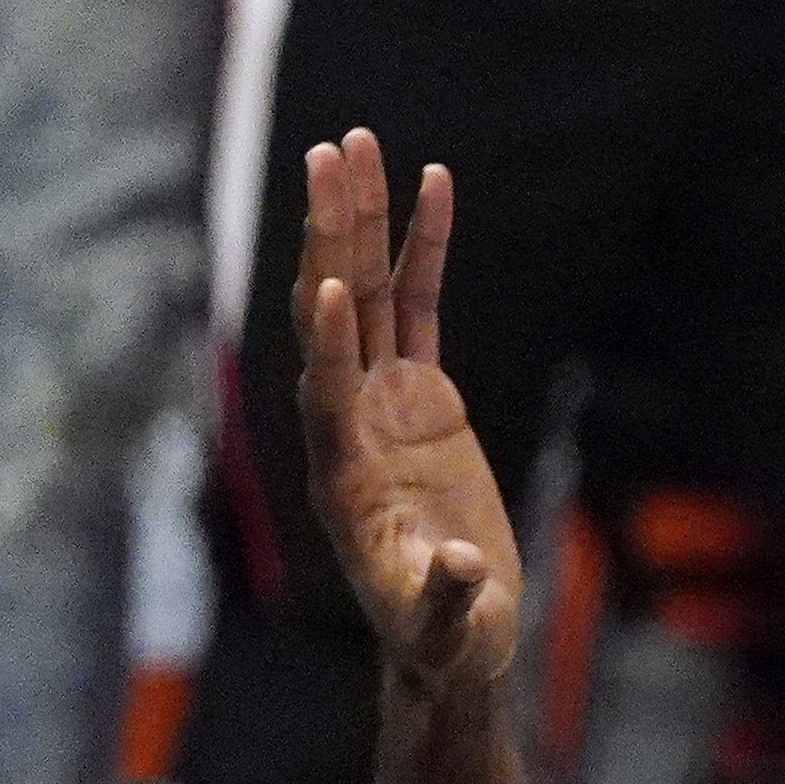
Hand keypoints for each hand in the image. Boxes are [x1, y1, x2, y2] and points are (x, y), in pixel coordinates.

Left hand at [292, 130, 523, 698]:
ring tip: (363, 145)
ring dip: (363, 220)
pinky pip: (418, 305)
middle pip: (334, 312)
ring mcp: (381, 399)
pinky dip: (423, 249)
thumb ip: (449, 597)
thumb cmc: (445, 638)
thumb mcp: (447, 628)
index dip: (326, 344)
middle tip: (333, 158)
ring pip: (366, 292)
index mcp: (343, 476)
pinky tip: (435, 188)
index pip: (327, 394)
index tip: (323, 286)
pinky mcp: (420, 393)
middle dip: (331, 236)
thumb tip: (462, 569)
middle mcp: (348, 422)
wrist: (452, 634)